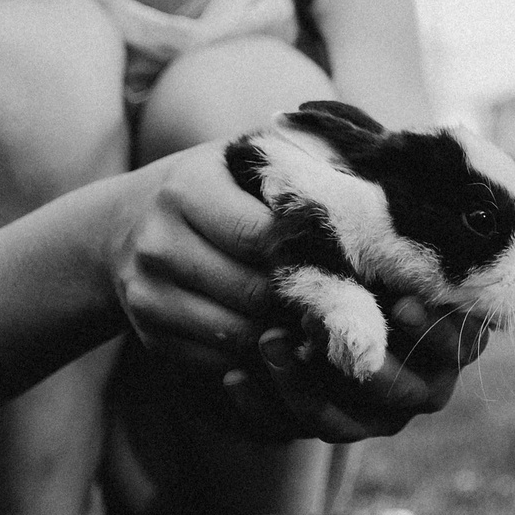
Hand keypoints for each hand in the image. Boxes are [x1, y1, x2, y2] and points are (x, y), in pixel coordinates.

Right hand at [109, 143, 465, 442]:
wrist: (124, 224)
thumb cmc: (214, 183)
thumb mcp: (248, 155)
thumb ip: (306, 161)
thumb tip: (390, 168)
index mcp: (188, 189)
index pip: (263, 235)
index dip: (315, 254)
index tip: (361, 264)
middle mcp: (160, 242)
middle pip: (253, 291)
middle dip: (309, 302)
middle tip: (362, 309)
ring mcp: (148, 293)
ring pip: (238, 333)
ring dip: (290, 338)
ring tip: (333, 330)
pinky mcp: (149, 332)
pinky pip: (216, 360)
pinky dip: (259, 359)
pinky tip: (291, 344)